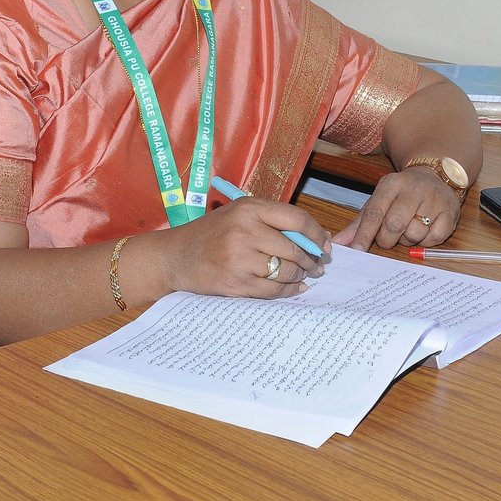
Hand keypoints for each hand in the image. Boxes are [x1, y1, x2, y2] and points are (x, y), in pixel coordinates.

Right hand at [168, 198, 328, 297]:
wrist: (175, 256)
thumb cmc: (212, 234)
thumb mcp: (239, 214)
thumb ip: (273, 221)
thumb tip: (316, 238)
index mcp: (249, 208)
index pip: (296, 219)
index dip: (316, 234)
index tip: (324, 245)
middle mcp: (245, 231)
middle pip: (294, 248)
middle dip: (311, 260)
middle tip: (317, 266)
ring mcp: (240, 258)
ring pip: (286, 271)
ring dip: (299, 276)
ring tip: (302, 276)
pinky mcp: (236, 282)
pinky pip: (273, 290)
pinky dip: (288, 291)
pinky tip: (293, 289)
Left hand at [334, 165, 459, 249]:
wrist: (436, 175)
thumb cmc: (402, 194)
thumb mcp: (379, 200)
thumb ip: (359, 223)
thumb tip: (338, 243)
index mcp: (391, 185)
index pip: (374, 213)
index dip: (364, 234)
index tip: (356, 251)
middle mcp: (413, 189)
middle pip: (393, 225)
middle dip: (387, 239)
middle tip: (388, 237)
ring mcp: (434, 200)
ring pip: (414, 234)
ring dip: (408, 239)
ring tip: (409, 228)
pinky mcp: (450, 212)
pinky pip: (433, 239)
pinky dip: (426, 241)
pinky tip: (425, 229)